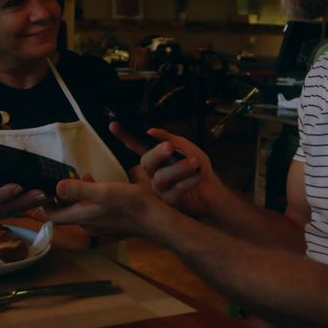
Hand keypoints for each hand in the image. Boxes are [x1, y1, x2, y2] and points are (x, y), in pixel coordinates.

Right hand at [0, 183, 48, 216]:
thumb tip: (16, 152)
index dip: (5, 193)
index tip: (17, 187)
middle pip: (10, 207)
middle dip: (26, 200)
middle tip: (41, 193)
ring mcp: (0, 212)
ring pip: (18, 211)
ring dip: (34, 203)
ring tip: (49, 195)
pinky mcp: (9, 214)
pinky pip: (22, 211)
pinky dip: (34, 205)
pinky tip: (47, 198)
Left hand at [44, 174, 161, 237]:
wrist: (154, 218)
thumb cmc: (129, 203)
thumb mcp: (103, 191)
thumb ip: (78, 190)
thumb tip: (55, 187)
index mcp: (81, 217)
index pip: (52, 216)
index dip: (44, 203)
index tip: (43, 187)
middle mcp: (87, 224)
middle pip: (65, 212)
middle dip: (61, 195)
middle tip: (64, 175)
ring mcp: (99, 225)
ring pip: (79, 210)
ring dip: (76, 194)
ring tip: (82, 175)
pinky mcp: (109, 223)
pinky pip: (92, 210)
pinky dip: (89, 197)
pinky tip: (98, 184)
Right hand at [110, 123, 226, 218]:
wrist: (213, 192)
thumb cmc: (199, 169)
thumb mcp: (187, 149)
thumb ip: (170, 139)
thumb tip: (151, 131)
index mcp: (157, 158)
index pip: (137, 146)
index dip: (125, 136)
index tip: (113, 125)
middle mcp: (154, 173)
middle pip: (147, 162)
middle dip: (157, 153)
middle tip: (169, 147)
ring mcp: (159, 189)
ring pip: (161, 177)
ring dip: (179, 168)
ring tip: (195, 163)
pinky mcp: (168, 202)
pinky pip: (175, 190)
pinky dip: (188, 181)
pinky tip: (198, 176)